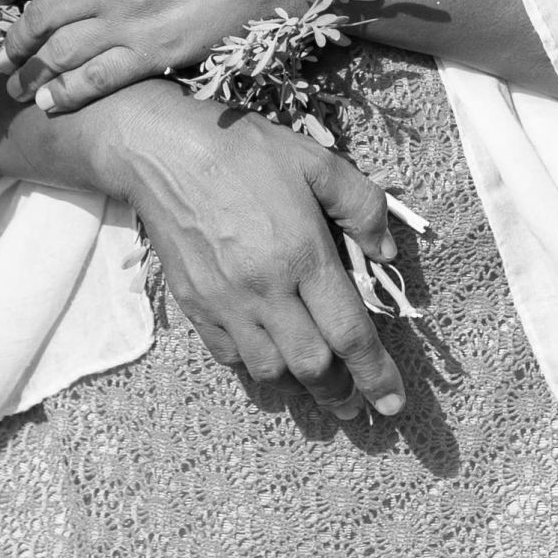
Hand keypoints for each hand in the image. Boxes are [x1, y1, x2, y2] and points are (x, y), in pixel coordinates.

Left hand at [0, 0, 354, 113]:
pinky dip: (66, 95)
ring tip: (17, 86)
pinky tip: (49, 103)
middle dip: (13, 40)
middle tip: (4, 53)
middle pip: (36, 16)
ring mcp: (126, 20)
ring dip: (30, 74)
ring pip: (57, 55)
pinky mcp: (154, 53)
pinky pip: (95, 81)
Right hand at [88, 85, 409, 422]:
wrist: (165, 151)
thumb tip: (387, 254)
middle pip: (312, 366)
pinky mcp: (195, 307)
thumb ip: (362, 206)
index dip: (375, 374)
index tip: (392, 404)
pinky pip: (230, 358)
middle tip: (356, 406)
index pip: (349, 333)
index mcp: (302, 254)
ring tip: (319, 389)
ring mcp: (225, 303)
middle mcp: (265, 289)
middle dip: (340, 394)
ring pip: (270, 372)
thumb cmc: (246, 151)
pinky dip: (256, 370)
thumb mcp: (317, 161)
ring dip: (300, 388)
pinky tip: (271, 363)